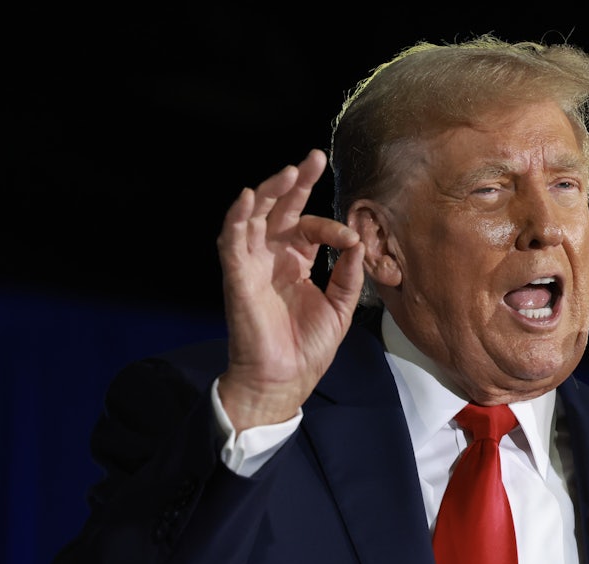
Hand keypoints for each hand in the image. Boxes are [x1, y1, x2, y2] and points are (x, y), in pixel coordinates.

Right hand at [216, 149, 364, 429]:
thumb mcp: (340, 307)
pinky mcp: (237, 276)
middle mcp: (272, 257)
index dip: (331, 226)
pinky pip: (231, 240)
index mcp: (296, 262)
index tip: (350, 237)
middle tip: (314, 158)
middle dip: (295, 182)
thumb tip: (356, 240)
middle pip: (280, 209)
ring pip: (255, 217)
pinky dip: (237, 217)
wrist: (284, 381)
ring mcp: (252, 264)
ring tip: (289, 171)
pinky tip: (248, 197)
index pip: (310, 227)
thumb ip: (348, 274)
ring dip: (269, 191)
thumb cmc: (307, 348)